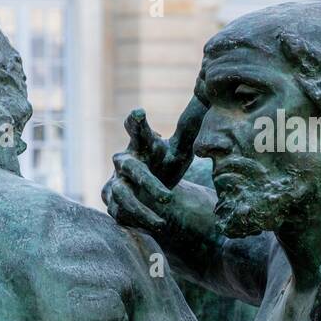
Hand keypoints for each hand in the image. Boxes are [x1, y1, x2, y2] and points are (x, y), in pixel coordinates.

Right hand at [101, 97, 203, 229]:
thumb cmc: (167, 163)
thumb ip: (190, 128)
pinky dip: (137, 221)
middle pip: (131, 168)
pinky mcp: (112, 201)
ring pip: (122, 195)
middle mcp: (124, 160)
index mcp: (141, 143)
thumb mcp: (180, 148)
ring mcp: (115, 181)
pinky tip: (154, 226)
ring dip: (142, 209)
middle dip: (148, 183)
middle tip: (168, 198)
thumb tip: (208, 93)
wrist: (154, 189)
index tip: (140, 113)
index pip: (136, 128)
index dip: (136, 121)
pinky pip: (120, 213)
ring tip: (162, 222)